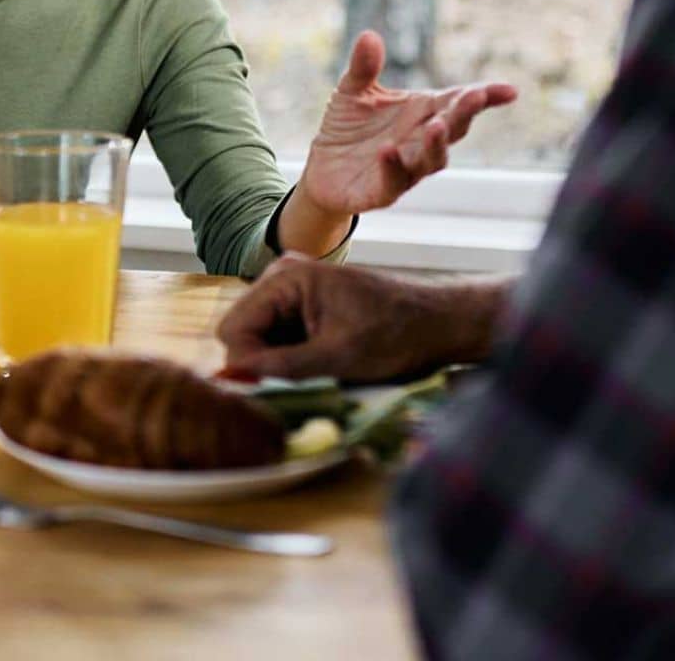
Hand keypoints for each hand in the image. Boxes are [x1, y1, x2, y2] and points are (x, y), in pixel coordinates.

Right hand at [216, 255, 505, 381]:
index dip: (244, 366)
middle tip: (295, 389)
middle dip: (260, 365)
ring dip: (277, 366)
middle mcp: (283, 278)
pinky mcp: (306, 308)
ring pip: (261, 341)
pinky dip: (292, 361)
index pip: (234, 329)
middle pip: (244, 334)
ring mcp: (294, 292)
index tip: (266, 395)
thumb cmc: (397, 334)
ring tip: (313, 379)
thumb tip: (234, 380)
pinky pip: (280, 340)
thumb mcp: (337, 358)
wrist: (440, 323)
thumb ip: (282, 367)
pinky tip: (319, 370)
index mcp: (286, 278)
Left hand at [297, 31, 516, 216]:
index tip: (510, 91)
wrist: (324, 169)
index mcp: (422, 111)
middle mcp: (421, 140)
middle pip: (452, 128)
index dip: (485, 96)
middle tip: (475, 96)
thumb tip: (369, 36)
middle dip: (464, 113)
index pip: (457, 101)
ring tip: (437, 126)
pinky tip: (388, 150)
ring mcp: (407, 168)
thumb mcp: (352, 91)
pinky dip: (393, 166)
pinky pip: (393, 181)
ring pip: (432, 159)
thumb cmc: (349, 127)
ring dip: (437, 144)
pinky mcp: (383, 192)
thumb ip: (364, 68)